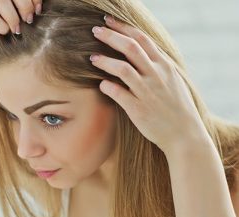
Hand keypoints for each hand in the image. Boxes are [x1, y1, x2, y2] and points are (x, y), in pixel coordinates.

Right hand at [0, 0, 41, 49]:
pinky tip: (4, 32)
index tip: (38, 10)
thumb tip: (39, 9)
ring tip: (17, 29)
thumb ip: (22, 7)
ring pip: (1, 0)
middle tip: (29, 20)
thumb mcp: (13, 13)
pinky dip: (1, 26)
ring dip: (13, 17)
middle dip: (25, 5)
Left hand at [90, 16, 208, 152]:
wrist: (184, 134)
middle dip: (111, 36)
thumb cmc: (176, 107)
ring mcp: (147, 92)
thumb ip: (158, 65)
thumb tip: (142, 51)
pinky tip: (101, 84)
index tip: (108, 22)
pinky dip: (107, 86)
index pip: (142, 39)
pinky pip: (119, 93)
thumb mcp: (173, 79)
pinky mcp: (138, 109)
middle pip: (131, 48)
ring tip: (92, 58)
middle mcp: (156, 75)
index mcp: (164, 65)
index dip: (123, 28)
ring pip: (122, 69)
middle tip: (94, 31)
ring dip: (105, 61)